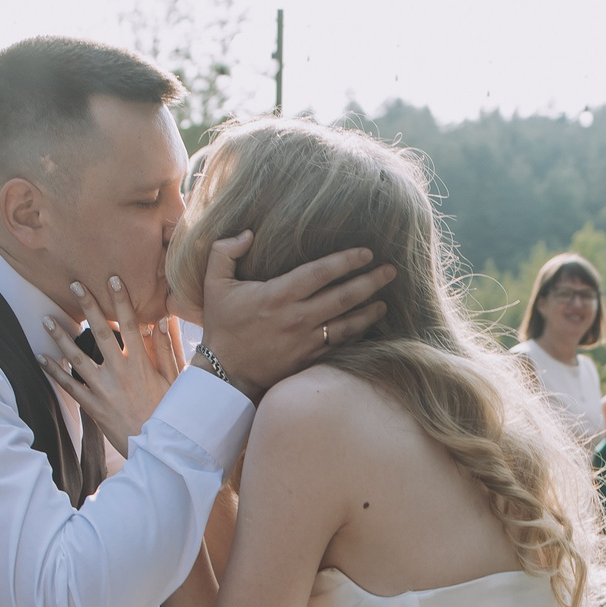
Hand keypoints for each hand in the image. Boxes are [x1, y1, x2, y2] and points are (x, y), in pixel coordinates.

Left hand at [39, 272, 181, 456]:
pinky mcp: (93, 406)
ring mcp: (103, 389)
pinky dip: (53, 372)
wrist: (158, 450)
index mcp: (141, 364)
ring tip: (46, 318)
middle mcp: (119, 372)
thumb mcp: (175, 381)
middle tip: (74, 284)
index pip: (129, 324)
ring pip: (76, 357)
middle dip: (87, 306)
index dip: (121, 300)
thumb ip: (166, 350)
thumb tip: (160, 321)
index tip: (112, 279)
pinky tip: (41, 357)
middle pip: (100, 332)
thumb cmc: (169, 414)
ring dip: (60, 336)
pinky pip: (69, 386)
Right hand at [195, 232, 394, 398]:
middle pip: (344, 297)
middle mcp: (297, 317)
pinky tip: (367, 327)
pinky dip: (356, 335)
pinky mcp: (309, 359)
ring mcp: (306, 341)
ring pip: (348, 324)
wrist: (225, 374)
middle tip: (391, 271)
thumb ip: (225, 251)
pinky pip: (339, 345)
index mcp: (278, 295)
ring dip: (370, 311)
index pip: (321, 273)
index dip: (347, 261)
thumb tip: (247, 232)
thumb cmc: (222, 326)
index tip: (367, 252)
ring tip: (385, 301)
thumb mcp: (214, 284)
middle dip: (371, 282)